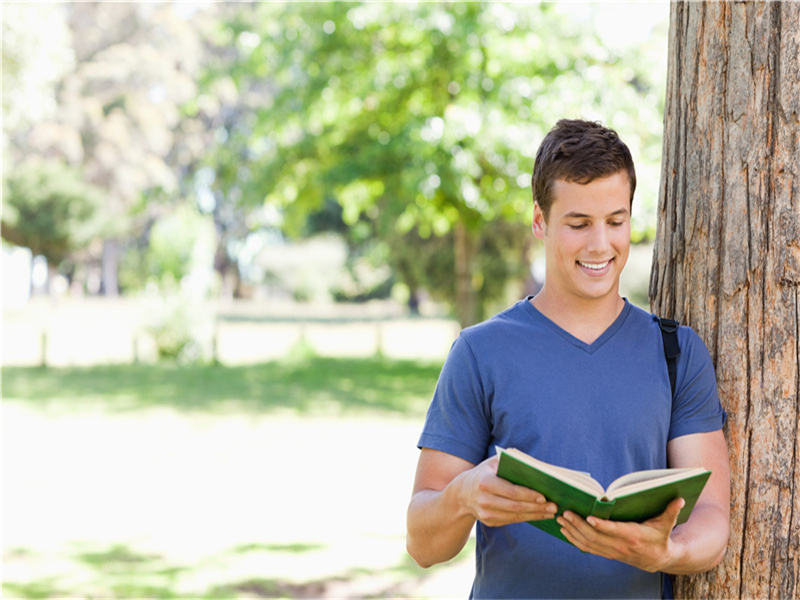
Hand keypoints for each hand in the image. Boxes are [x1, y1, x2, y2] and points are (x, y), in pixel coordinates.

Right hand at [456, 455, 557, 526]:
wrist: (463, 492)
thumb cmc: (484, 473)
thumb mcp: (492, 463)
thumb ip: (509, 461)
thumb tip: (534, 466)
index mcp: (485, 482)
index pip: (510, 491)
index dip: (528, 495)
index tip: (544, 496)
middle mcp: (484, 499)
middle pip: (515, 506)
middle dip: (536, 507)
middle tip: (554, 506)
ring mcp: (486, 513)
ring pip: (515, 516)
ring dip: (535, 515)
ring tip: (550, 512)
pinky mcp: (489, 522)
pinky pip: (511, 520)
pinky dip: (527, 518)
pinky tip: (539, 515)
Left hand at [557, 497, 685, 571]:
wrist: (660, 559)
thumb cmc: (660, 537)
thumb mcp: (666, 524)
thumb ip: (671, 511)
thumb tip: (680, 498)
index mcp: (633, 536)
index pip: (614, 531)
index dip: (601, 525)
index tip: (589, 517)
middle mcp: (620, 546)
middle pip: (595, 537)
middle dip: (578, 525)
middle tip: (565, 513)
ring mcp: (613, 552)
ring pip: (588, 544)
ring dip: (572, 531)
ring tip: (560, 519)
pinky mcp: (608, 554)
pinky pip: (588, 549)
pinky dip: (575, 540)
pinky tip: (565, 531)